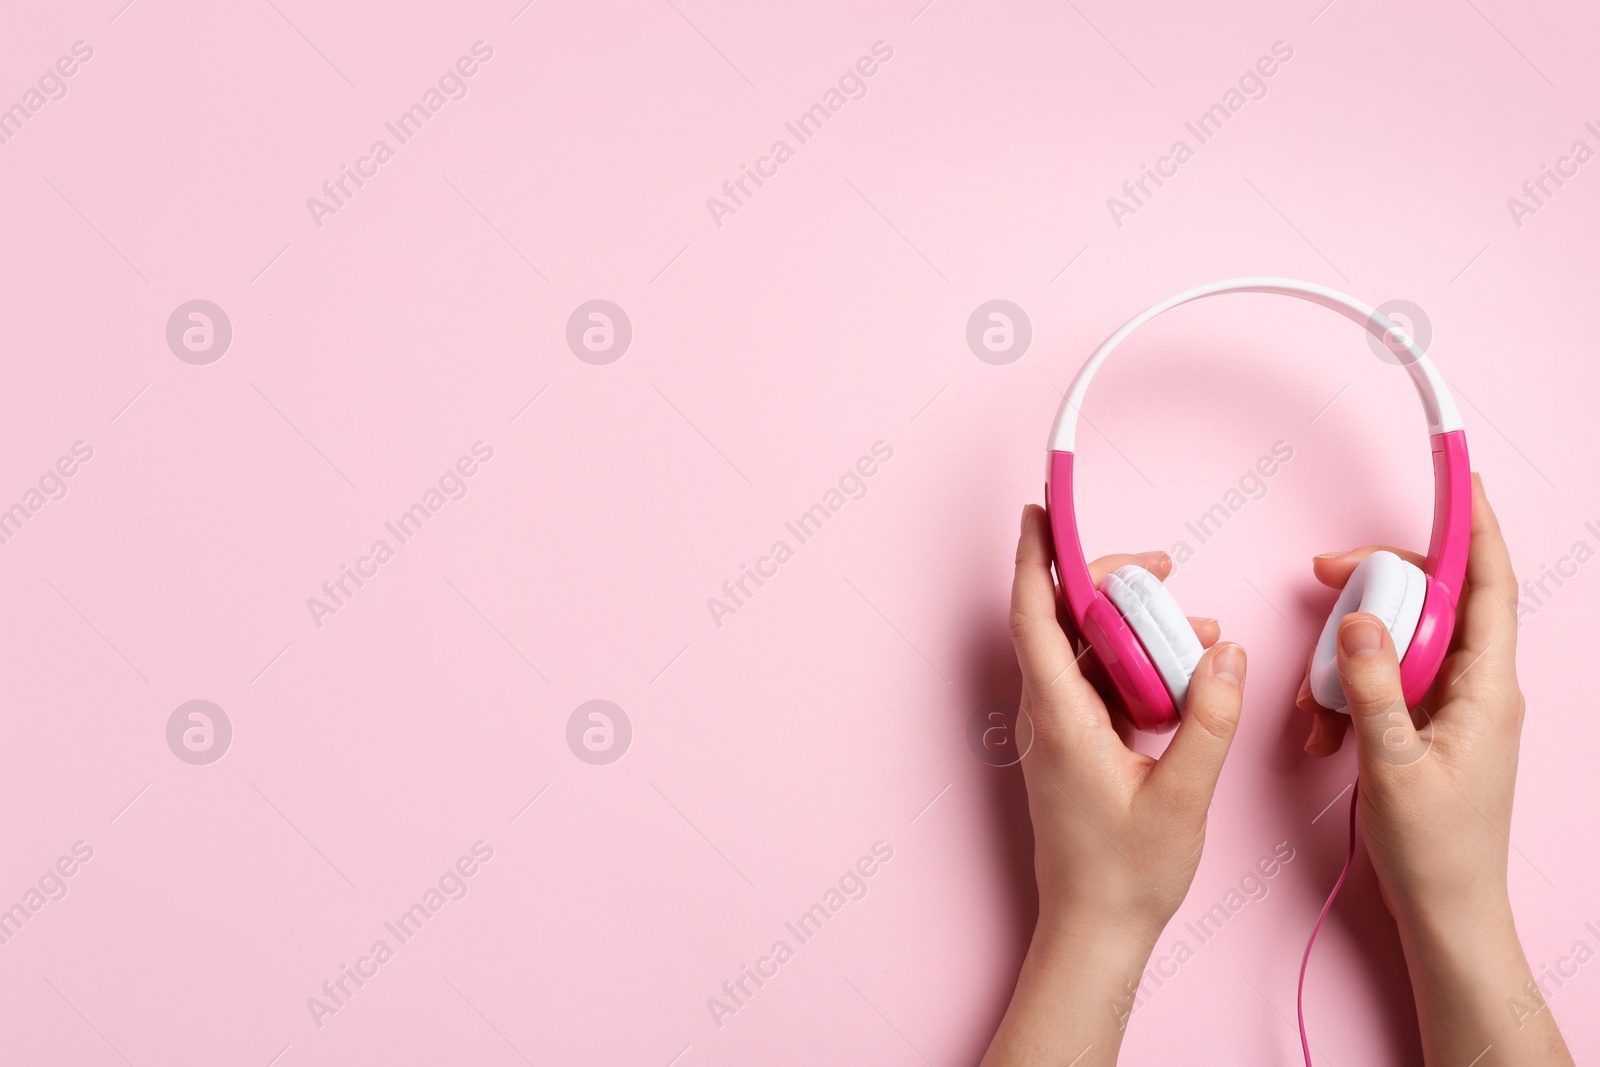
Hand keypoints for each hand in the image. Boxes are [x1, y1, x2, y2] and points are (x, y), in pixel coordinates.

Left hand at [982, 505, 1246, 1066]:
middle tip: (1159, 563)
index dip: (1036, 558)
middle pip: (1062, 620)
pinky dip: (1134, 663)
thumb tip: (1227, 650)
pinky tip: (1184, 669)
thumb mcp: (1184, 795)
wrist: (1095, 930)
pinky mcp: (1074, 745)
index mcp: (1060, 716)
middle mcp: (1048, 714)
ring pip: (1084, 651)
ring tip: (1192, 621)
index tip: (1040, 511)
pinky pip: (1097, 682)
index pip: (1035, 616)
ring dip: (1129, 626)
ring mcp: (1058, 729)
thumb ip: (1210, 719)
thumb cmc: (1128, 873)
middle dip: (1106, 581)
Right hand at [1296, 473, 1520, 926]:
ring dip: (1344, 663)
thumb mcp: (1391, 763)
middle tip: (1325, 575)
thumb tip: (1358, 617)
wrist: (1445, 910)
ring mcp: (1449, 707)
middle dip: (1372, 591)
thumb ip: (1372, 685)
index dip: (1478, 529)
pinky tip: (1320, 735)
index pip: (1489, 587)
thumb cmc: (1434, 849)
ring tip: (1312, 712)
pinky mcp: (1423, 727)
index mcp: (1487, 689)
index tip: (1463, 480)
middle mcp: (1475, 688)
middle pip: (1427, 604)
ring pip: (1395, 645)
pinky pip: (1381, 686)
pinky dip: (1344, 698)